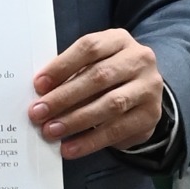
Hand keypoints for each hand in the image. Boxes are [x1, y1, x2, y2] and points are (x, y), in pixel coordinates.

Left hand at [29, 29, 165, 160]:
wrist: (144, 94)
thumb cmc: (108, 76)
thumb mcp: (92, 65)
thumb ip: (70, 74)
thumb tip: (41, 96)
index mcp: (119, 40)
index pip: (89, 47)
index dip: (62, 66)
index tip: (38, 85)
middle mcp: (139, 60)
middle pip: (99, 76)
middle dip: (64, 97)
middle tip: (39, 112)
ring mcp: (149, 88)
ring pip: (111, 104)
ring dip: (76, 120)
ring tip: (51, 131)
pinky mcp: (150, 116)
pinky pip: (118, 130)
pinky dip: (90, 141)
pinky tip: (70, 148)